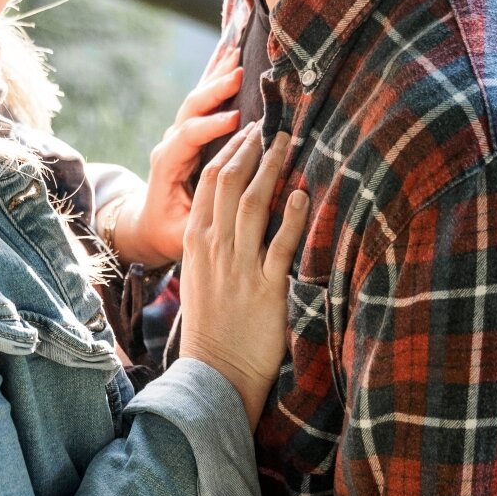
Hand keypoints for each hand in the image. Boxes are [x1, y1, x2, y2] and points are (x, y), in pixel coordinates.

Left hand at [109, 41, 242, 266]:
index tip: (237, 119)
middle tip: (239, 74)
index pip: (187, 139)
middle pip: (190, 110)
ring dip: (216, 73)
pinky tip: (231, 47)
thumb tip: (233, 207)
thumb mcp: (183, 235)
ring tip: (237, 48)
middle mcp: (170, 144)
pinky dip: (217, 72)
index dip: (210, 127)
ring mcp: (179, 134)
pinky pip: (205, 97)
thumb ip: (204, 218)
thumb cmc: (170, 233)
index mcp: (166, 166)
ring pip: (197, 97)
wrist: (149, 226)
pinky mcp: (191, 130)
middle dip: (214, 91)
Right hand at [178, 123, 307, 427]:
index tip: (250, 130)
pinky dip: (289, 218)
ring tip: (288, 143)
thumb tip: (231, 214)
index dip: (231, 151)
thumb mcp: (200, 276)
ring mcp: (238, 267)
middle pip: (229, 183)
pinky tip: (300, 195)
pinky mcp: (264, 288)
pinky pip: (278, 246)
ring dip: (270, 170)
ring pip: (252, 205)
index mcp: (196, 242)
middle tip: (272, 124)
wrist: (214, 372)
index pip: (210, 182)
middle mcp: (214, 248)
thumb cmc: (212, 326)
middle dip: (250, 149)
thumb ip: (213, 243)